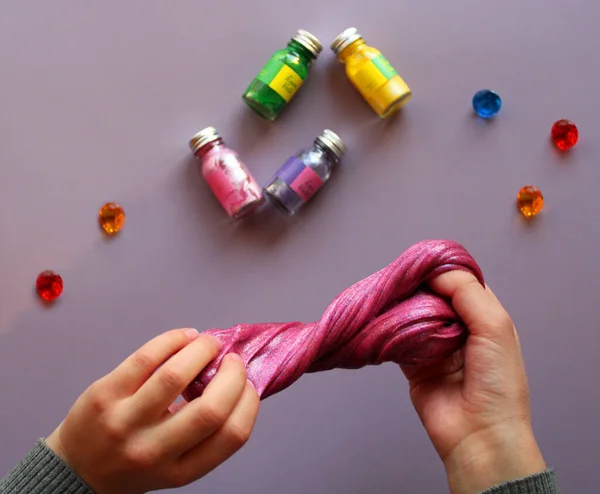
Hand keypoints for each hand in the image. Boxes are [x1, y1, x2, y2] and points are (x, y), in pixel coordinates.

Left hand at [45, 328, 259, 493]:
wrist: (77, 470)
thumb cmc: (137, 461)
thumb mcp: (176, 463)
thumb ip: (205, 433)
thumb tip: (237, 379)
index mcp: (181, 471)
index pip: (232, 435)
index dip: (249, 402)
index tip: (249, 383)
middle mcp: (154, 451)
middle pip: (210, 409)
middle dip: (232, 374)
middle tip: (232, 360)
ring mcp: (125, 422)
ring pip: (175, 376)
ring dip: (202, 350)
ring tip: (209, 343)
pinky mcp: (105, 395)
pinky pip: (146, 358)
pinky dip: (174, 339)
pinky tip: (186, 337)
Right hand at [402, 271, 545, 493]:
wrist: (479, 435)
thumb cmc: (497, 382)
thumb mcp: (494, 326)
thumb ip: (466, 292)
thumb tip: (434, 273)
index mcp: (484, 317)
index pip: (460, 283)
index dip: (441, 271)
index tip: (418, 261)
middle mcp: (460, 328)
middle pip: (433, 296)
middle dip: (417, 287)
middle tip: (396, 277)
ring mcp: (436, 346)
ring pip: (413, 316)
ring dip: (401, 307)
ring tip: (385, 294)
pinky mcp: (414, 364)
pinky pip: (398, 340)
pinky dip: (389, 330)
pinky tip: (380, 319)